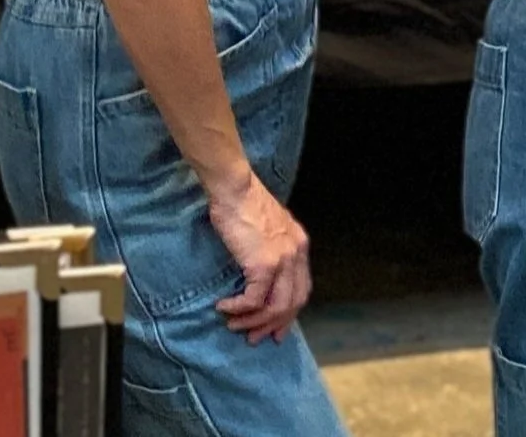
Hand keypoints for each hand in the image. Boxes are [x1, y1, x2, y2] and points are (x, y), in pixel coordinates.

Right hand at [207, 166, 312, 344]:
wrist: (235, 189)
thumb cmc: (243, 203)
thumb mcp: (268, 228)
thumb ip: (271, 249)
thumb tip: (259, 275)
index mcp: (299, 246)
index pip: (301, 290)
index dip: (289, 313)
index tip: (276, 329)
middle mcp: (296, 254)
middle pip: (292, 303)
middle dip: (273, 325)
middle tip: (254, 337)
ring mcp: (282, 260)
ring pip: (275, 306)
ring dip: (253, 321)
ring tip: (234, 325)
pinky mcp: (263, 264)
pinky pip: (254, 299)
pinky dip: (239, 309)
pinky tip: (224, 307)